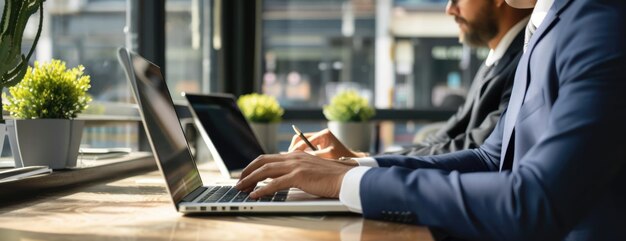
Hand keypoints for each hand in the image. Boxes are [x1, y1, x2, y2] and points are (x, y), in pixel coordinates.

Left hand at [235, 151, 356, 198]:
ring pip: (265, 171)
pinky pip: (275, 183)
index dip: (255, 166)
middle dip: (247, 171)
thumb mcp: (311, 170)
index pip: (269, 157)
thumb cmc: (331, 177)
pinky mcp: (299, 176)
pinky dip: (262, 189)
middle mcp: (293, 157)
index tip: (246, 174)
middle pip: (263, 161)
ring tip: (241, 188)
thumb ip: (297, 170)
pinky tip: (255, 195)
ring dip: (250, 180)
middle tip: (238, 182)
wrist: (345, 178)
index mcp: (295, 155)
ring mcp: (295, 165)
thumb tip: (283, 178)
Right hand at [288, 128, 367, 158]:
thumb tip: (298, 156)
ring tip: (292, 162)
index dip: (295, 148)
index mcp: (324, 134)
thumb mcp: (328, 157)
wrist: (353, 164)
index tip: (289, 157)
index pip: (302, 138)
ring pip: (301, 145)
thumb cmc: (343, 160)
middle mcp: (321, 135)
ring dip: (296, 153)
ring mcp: (319, 141)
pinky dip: (301, 155)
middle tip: (288, 159)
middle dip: (293, 149)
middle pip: (299, 139)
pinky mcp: (319, 147)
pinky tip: (298, 164)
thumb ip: (314, 155)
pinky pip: (305, 150)